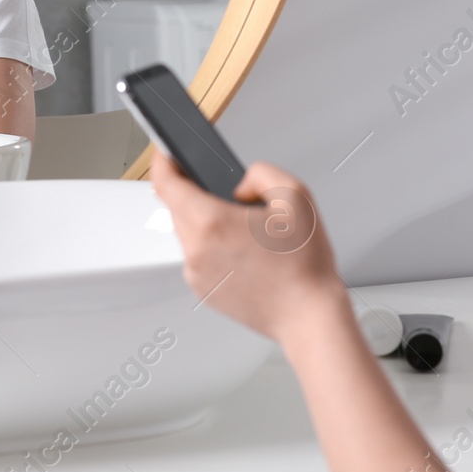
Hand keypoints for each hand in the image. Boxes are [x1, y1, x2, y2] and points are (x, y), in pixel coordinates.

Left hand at [147, 148, 339, 345]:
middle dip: (196, 194)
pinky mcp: (203, 290)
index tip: (166, 154)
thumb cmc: (305, 267)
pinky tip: (243, 252)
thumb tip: (239, 183)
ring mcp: (196, 274)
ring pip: (188, 233)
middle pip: (177, 207)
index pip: (167, 184)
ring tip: (246, 229)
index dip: (164, 162)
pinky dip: (212, 248)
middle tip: (228, 194)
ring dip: (206, 223)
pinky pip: (197, 257)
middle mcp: (197, 250)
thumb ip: (261, 173)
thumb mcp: (296, 197)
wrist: (309, 317)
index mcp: (212, 222)